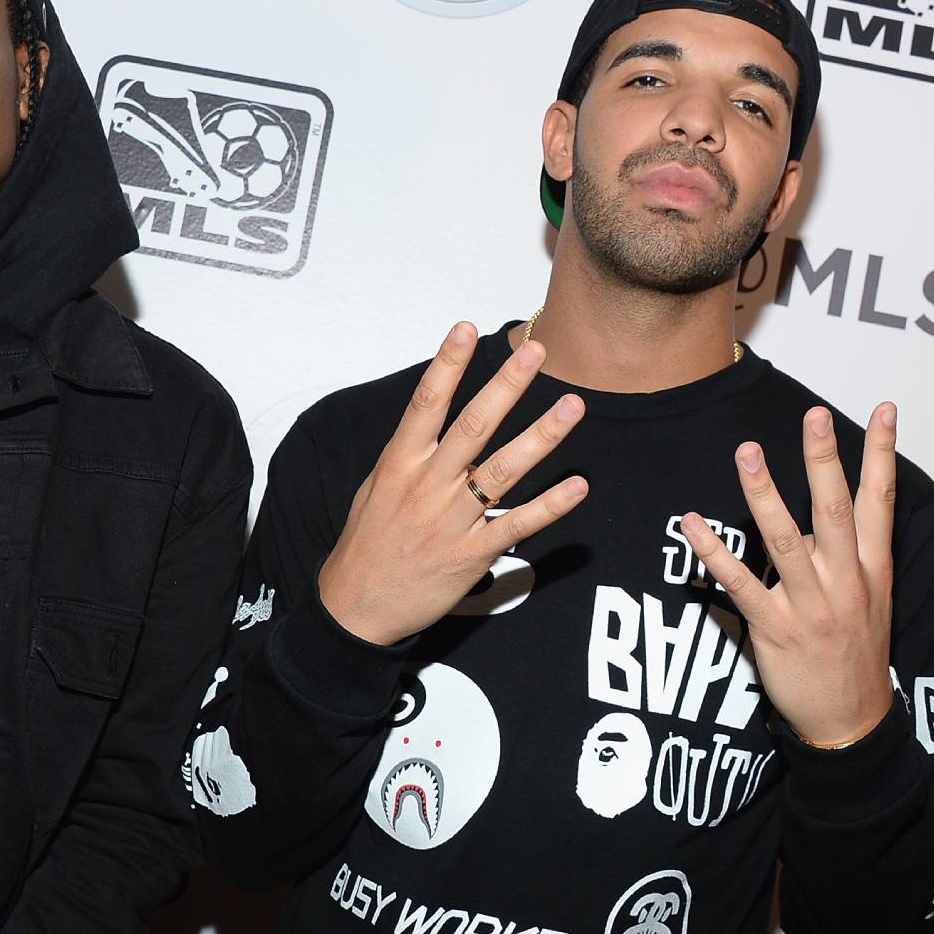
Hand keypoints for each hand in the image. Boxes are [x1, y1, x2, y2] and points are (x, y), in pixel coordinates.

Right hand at [316, 322, 588, 645]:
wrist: (355, 606)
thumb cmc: (367, 542)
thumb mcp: (376, 487)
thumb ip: (410, 453)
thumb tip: (433, 416)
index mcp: (400, 463)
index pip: (427, 403)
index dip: (447, 364)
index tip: (466, 327)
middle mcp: (428, 485)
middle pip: (474, 426)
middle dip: (507, 386)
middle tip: (536, 352)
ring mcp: (452, 520)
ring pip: (503, 470)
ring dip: (541, 436)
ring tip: (572, 406)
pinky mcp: (472, 555)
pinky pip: (517, 525)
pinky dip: (550, 506)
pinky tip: (578, 485)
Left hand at [680, 403, 898, 746]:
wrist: (852, 723)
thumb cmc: (855, 654)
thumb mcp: (870, 599)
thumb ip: (847, 554)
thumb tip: (817, 516)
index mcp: (872, 569)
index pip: (880, 501)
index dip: (884, 453)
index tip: (886, 409)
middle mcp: (846, 582)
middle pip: (836, 511)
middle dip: (824, 461)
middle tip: (814, 416)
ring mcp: (812, 607)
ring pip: (786, 541)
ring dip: (764, 494)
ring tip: (747, 452)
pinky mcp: (776, 630)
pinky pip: (741, 584)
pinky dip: (715, 552)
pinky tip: (693, 524)